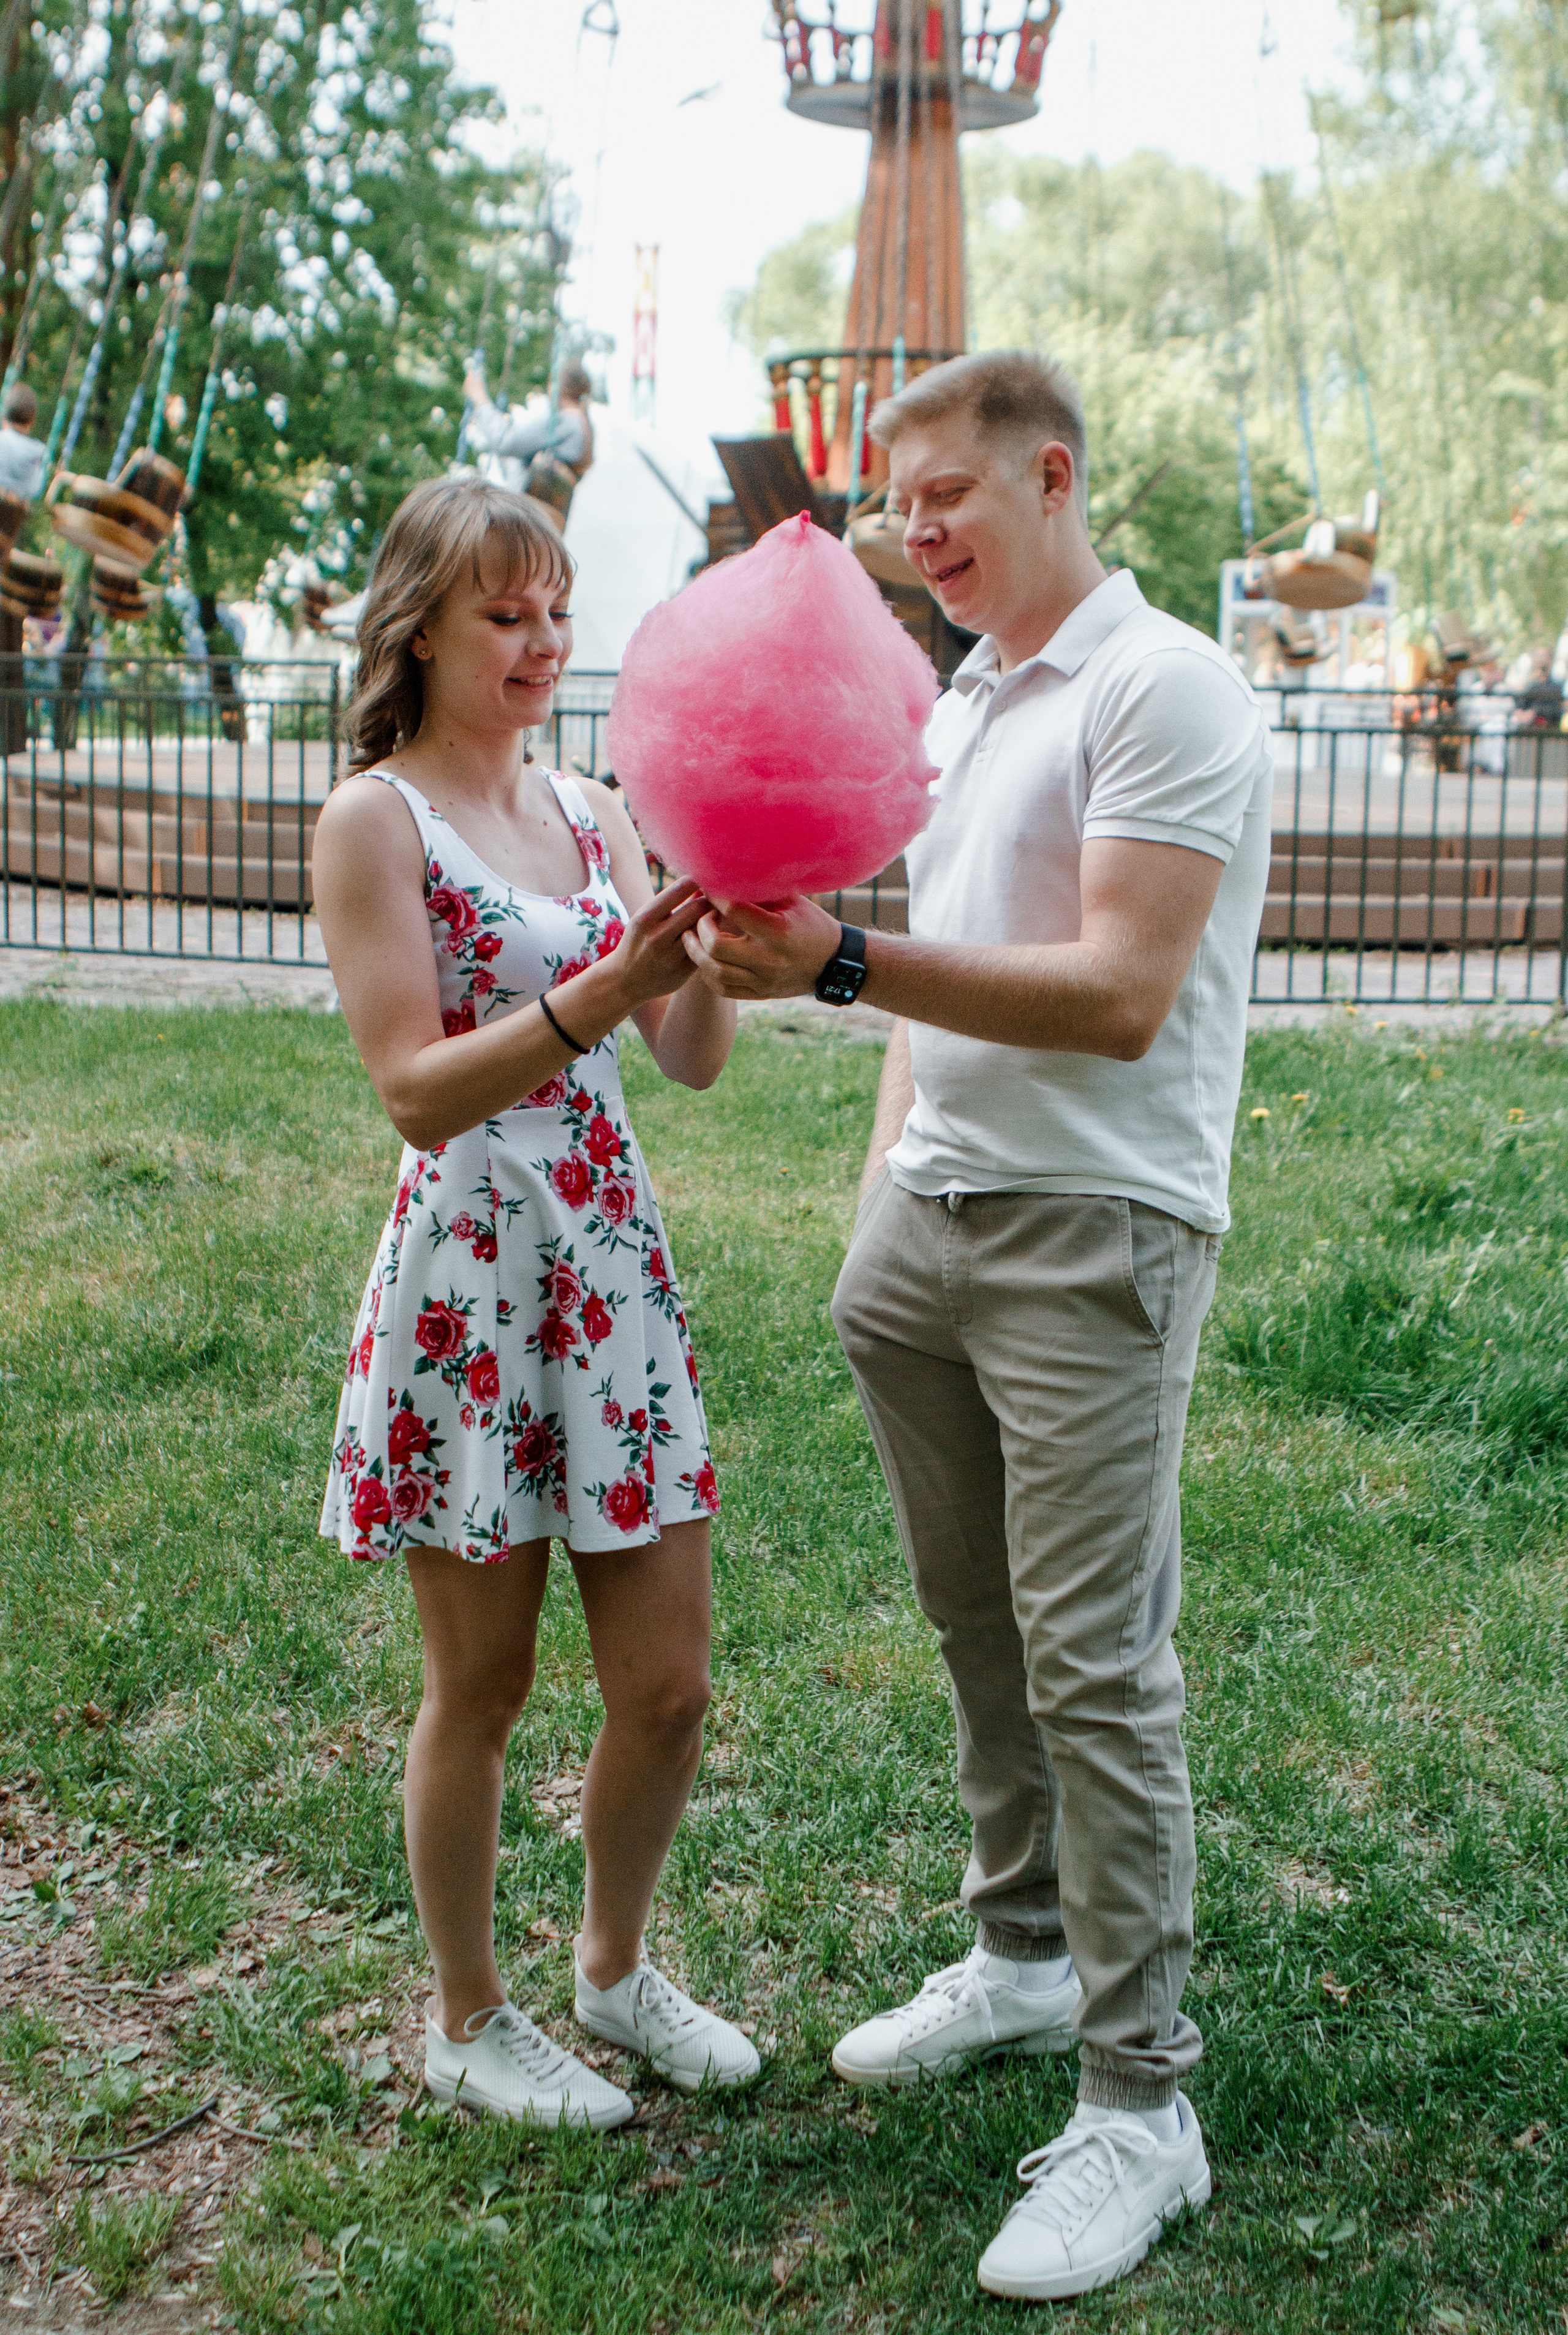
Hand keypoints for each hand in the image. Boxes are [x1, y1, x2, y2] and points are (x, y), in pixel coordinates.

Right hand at [600, 877, 711, 1007]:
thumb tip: (698, 880)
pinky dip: (711, 941)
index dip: (697, 880)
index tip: (704, 878)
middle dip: (709, 900)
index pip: (680, 889)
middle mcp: (656, 937)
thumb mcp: (644, 918)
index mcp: (644, 919)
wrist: (624, 981)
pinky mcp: (683, 972)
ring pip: (704, 930)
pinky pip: (705, 949)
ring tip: (714, 915)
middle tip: (716, 898)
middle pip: (698, 908)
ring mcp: (670, 957)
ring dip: (713, 920)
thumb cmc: (638, 941)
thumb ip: (669, 902)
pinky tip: (710, 937)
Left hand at [683, 895, 843, 999]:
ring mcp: (764, 980)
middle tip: (702, 916)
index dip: (714, 895)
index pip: (734, 910)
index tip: (707, 887)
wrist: (834, 964)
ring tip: (692, 937)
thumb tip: (729, 870)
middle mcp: (769, 959)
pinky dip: (708, 974)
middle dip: (701, 928)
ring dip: (696, 953)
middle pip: (716, 946)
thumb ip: (762, 889)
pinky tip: (704, 960)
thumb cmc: (811, 924)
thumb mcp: (793, 901)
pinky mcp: (761, 994)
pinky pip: (723, 989)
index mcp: (778, 931)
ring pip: (715, 971)